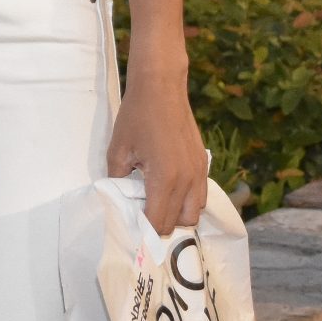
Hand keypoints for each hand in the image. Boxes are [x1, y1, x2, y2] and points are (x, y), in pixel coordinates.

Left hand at [106, 71, 205, 232]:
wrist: (161, 88)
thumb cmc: (136, 117)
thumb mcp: (118, 151)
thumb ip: (118, 181)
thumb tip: (119, 201)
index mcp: (164, 179)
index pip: (158, 222)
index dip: (144, 232)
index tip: (132, 232)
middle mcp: (187, 180)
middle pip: (178, 223)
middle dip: (159, 226)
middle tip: (141, 218)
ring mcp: (199, 172)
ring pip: (194, 213)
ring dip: (177, 216)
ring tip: (156, 205)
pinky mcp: (203, 164)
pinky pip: (200, 196)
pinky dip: (187, 202)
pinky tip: (168, 191)